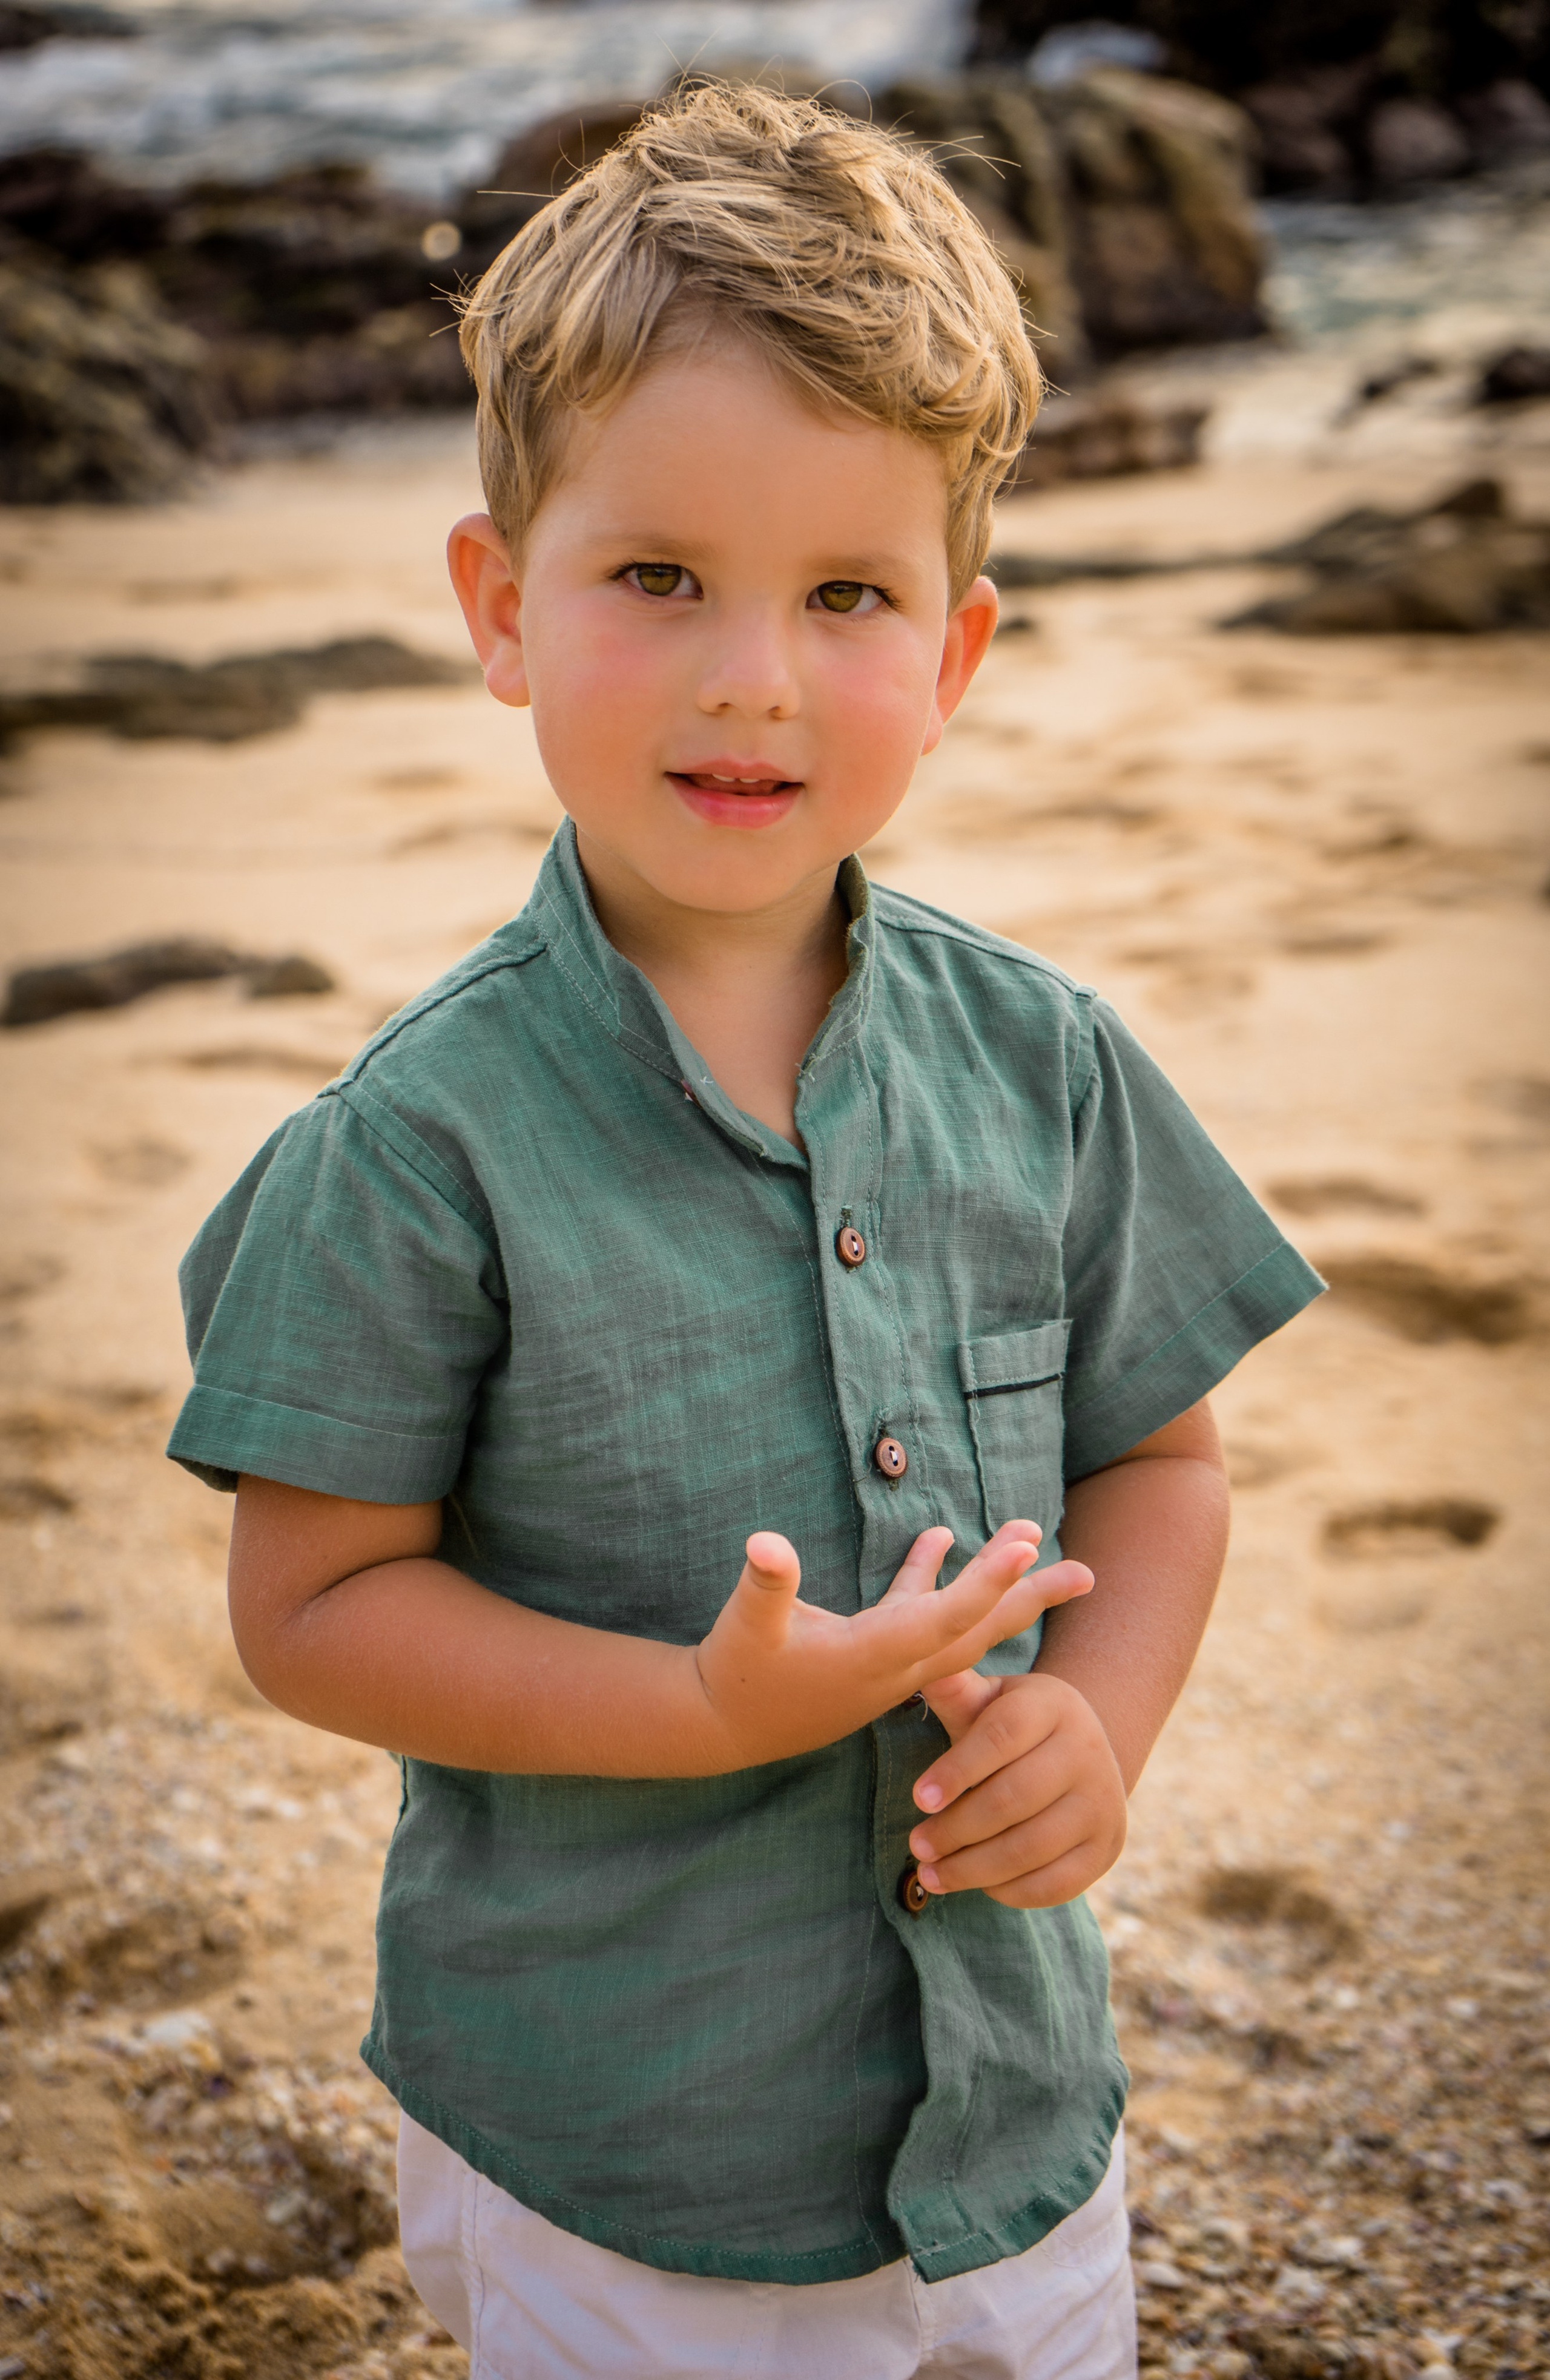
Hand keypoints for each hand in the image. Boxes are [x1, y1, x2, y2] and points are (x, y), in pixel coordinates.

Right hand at [693, 1522, 1092, 1769]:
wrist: (722, 1726)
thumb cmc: (735, 1675)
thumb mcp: (746, 1627)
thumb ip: (764, 1585)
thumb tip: (765, 1543)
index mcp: (872, 1656)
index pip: (943, 1619)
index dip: (985, 1582)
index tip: (1027, 1545)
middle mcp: (894, 1665)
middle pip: (978, 1630)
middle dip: (1030, 1598)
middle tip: (1088, 1573)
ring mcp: (888, 1661)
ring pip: (957, 1621)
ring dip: (994, 1583)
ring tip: (1029, 1538)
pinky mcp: (870, 1652)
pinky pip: (916, 1611)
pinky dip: (932, 1576)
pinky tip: (940, 1534)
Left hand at [907, 1668, 1125, 1908]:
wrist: (1081, 1752)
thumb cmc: (1013, 1725)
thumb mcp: (990, 1700)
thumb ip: (955, 1690)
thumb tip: (922, 1668)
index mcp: (1052, 1705)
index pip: (1003, 1736)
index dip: (958, 1770)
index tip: (919, 1799)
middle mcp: (1087, 1751)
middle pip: (1014, 1798)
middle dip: (957, 1828)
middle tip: (916, 1846)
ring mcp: (1103, 1803)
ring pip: (1030, 1847)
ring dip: (972, 1868)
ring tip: (930, 1873)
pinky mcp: (1106, 1848)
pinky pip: (1054, 1883)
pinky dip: (1009, 1890)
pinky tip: (977, 1884)